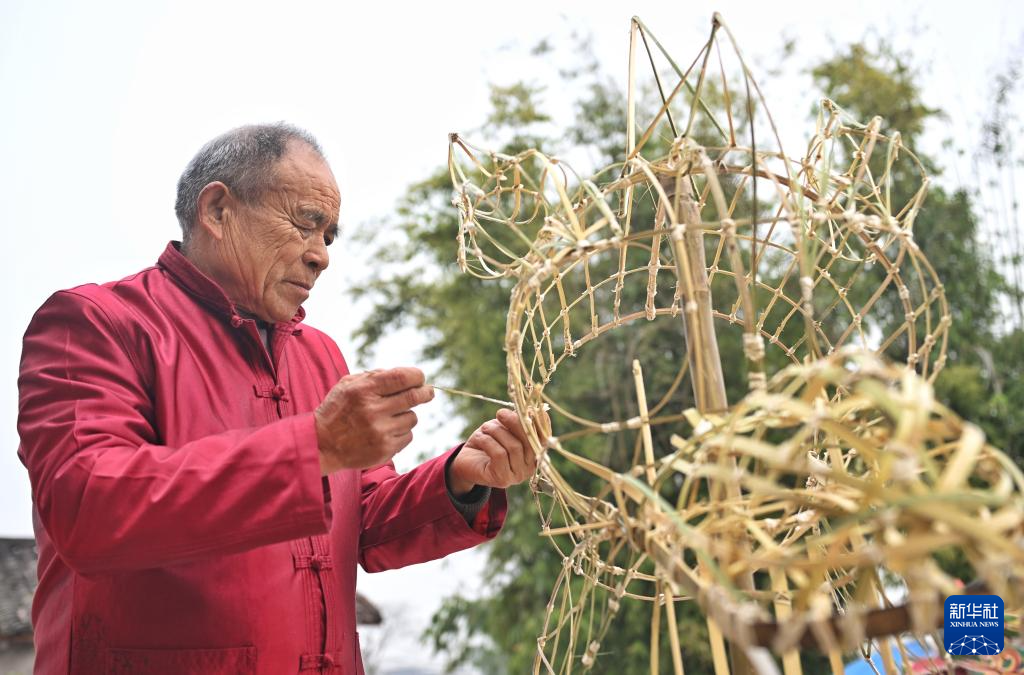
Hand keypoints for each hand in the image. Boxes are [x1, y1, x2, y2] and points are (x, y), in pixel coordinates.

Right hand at [315, 367, 433, 473]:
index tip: (420, 378)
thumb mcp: (347, 385)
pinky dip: (401, 432)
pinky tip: (385, 432)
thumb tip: (407, 376)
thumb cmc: (337, 410)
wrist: (321, 444)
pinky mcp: (384, 450)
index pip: (401, 377)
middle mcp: (372, 410)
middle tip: (428, 392)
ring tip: (390, 418)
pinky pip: (407, 436)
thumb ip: (375, 376)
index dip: (416, 376)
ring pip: (412, 418)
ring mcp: (380, 432)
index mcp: (363, 390)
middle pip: (413, 397)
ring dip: (407, 415)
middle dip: (425, 393)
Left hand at [447, 408, 547, 495]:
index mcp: (535, 454)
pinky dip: (487, 441)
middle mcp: (530, 468)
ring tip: (485, 428)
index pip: (544, 437)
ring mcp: (517, 476)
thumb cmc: (488, 443)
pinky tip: (479, 438)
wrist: (466, 463)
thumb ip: (518, 423)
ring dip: (497, 431)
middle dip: (515, 423)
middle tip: (500, 413)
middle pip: (530, 441)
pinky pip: (499, 454)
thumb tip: (530, 410)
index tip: (528, 408)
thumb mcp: (504, 429)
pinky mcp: (502, 479)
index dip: (540, 422)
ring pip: (514, 446)